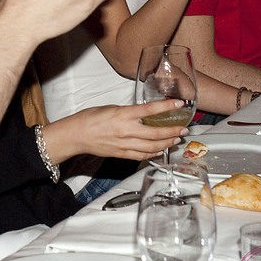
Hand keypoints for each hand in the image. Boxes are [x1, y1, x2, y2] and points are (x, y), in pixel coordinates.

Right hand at [60, 100, 186, 161]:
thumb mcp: (111, 108)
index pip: (150, 110)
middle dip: (173, 130)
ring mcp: (124, 145)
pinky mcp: (122, 154)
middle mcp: (126, 131)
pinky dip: (154, 153)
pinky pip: (142, 156)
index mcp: (123, 115)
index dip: (166, 107)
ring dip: (167, 143)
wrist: (76, 135)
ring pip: (152, 147)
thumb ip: (129, 112)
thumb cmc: (90, 118)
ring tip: (176, 139)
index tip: (180, 104)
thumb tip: (146, 113)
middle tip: (184, 127)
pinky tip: (161, 150)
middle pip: (156, 133)